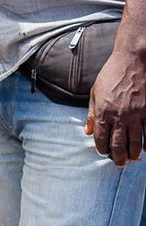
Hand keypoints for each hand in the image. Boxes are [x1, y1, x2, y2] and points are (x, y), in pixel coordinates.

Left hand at [87, 50, 145, 165]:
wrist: (132, 61)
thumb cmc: (112, 74)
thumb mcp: (95, 92)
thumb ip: (91, 113)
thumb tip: (88, 131)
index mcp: (104, 111)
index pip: (101, 137)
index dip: (102, 148)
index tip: (103, 153)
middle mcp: (120, 116)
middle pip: (119, 144)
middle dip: (118, 157)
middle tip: (119, 164)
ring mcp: (136, 115)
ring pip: (136, 142)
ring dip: (134, 154)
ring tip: (132, 159)